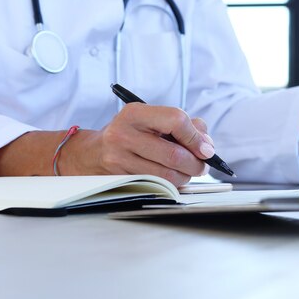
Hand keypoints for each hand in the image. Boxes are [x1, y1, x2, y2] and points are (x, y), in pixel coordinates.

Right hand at [70, 103, 214, 185]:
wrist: (92, 152)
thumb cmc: (130, 133)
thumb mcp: (151, 118)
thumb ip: (183, 124)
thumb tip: (206, 143)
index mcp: (135, 113)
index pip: (176, 120)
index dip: (196, 137)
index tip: (206, 149)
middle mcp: (123, 134)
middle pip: (174, 154)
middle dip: (196, 163)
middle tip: (202, 165)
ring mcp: (119, 159)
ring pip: (167, 175)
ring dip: (185, 176)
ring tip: (187, 171)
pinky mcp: (120, 179)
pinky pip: (156, 186)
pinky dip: (171, 184)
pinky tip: (172, 177)